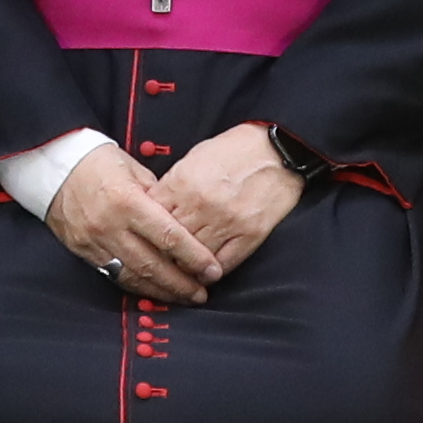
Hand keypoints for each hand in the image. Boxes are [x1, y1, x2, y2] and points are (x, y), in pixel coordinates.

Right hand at [38, 142, 222, 304]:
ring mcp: (95, 243)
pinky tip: (154, 291)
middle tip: (202, 293)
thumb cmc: (99, 162)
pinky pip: (114, 276)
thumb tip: (185, 222)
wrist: (54, 167)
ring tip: (183, 297)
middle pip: (153, 265)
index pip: (168, 237)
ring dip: (161, 291)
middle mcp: (111, 226)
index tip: (213, 270)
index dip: (194, 258)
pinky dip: (137, 286)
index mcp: (127, 201)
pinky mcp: (84, 252)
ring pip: (133, 277)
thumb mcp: (135, 170)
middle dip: (181, 284)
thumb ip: (160, 197)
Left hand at [151, 123, 309, 285]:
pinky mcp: (249, 235)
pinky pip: (223, 264)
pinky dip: (211, 272)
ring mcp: (226, 222)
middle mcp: (201, 205)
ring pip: (193, 258)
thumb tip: (156, 208)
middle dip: (162, 253)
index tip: (145, 240)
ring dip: (184, 267)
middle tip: (158, 261)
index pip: (152, 219)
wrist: (277, 150)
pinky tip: (205, 273)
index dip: (146, 232)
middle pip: (169, 242)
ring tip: (180, 271)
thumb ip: (172, 185)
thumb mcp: (194, 158)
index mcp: (182, 183)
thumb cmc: (235, 150)